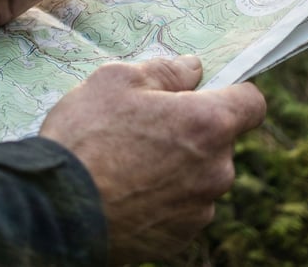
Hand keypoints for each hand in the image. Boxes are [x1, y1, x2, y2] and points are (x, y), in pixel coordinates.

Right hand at [39, 56, 265, 264]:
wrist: (54, 209)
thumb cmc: (85, 137)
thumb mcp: (115, 81)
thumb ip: (164, 70)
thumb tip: (193, 68)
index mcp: (207, 124)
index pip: (252, 103)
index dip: (232, 92)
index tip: (205, 92)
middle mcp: (216, 170)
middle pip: (220, 141)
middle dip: (191, 131)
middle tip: (144, 127)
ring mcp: (199, 210)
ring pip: (199, 177)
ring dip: (177, 167)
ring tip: (127, 162)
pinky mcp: (178, 240)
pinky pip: (180, 208)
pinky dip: (161, 199)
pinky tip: (125, 191)